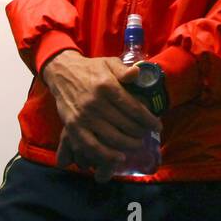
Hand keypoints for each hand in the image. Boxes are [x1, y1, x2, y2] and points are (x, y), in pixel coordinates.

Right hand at [41, 50, 161, 182]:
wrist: (62, 73)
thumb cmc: (90, 69)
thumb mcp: (109, 63)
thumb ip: (123, 70)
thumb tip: (137, 73)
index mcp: (107, 86)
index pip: (134, 108)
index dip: (148, 120)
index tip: (157, 125)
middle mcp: (95, 103)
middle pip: (126, 125)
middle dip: (141, 132)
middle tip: (146, 134)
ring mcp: (84, 117)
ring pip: (112, 138)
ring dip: (129, 144)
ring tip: (137, 144)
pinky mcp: (73, 127)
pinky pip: (92, 147)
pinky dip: (107, 155)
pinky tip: (119, 158)